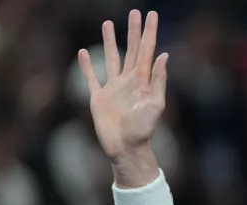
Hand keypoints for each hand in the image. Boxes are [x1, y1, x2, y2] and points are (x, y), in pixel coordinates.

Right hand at [79, 10, 166, 185]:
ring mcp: (113, 88)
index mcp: (143, 81)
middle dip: (133, 31)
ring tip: (108, 24)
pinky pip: (92, 78)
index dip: (149, 33)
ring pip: (111, 58)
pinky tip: (83, 53)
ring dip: (109, 42)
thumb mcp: (155, 105)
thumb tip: (163, 55)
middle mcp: (128, 81)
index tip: (152, 16)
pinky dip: (87, 66)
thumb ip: (158, 80)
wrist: (127, 149)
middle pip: (131, 50)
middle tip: (135, 12)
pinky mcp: (98, 98)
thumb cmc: (143, 130)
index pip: (147, 51)